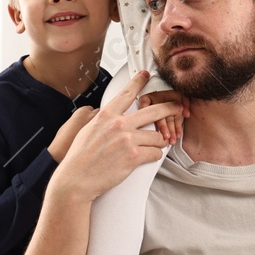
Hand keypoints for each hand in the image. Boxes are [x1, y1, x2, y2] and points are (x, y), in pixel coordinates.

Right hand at [50, 71, 182, 203]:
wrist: (76, 179)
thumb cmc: (80, 157)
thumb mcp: (88, 129)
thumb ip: (104, 120)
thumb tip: (112, 115)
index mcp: (107, 115)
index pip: (127, 94)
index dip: (138, 82)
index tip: (145, 75)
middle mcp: (119, 124)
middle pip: (153, 111)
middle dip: (170, 107)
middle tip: (178, 106)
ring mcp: (127, 140)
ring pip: (157, 136)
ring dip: (159, 142)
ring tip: (155, 145)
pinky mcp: (133, 157)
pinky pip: (155, 153)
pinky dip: (155, 155)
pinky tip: (150, 156)